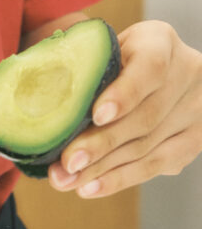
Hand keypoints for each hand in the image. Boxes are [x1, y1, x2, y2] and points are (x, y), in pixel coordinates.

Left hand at [48, 20, 201, 196]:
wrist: (169, 67)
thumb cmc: (124, 52)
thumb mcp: (112, 43)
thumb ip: (88, 59)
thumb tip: (41, 84)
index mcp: (161, 42)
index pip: (149, 68)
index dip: (123, 94)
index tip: (96, 114)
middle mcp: (185, 76)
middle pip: (143, 118)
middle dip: (101, 143)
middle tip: (66, 161)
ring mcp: (193, 112)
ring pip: (146, 147)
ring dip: (103, 168)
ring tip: (67, 179)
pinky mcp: (191, 142)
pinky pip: (154, 166)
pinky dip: (118, 178)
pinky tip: (90, 186)